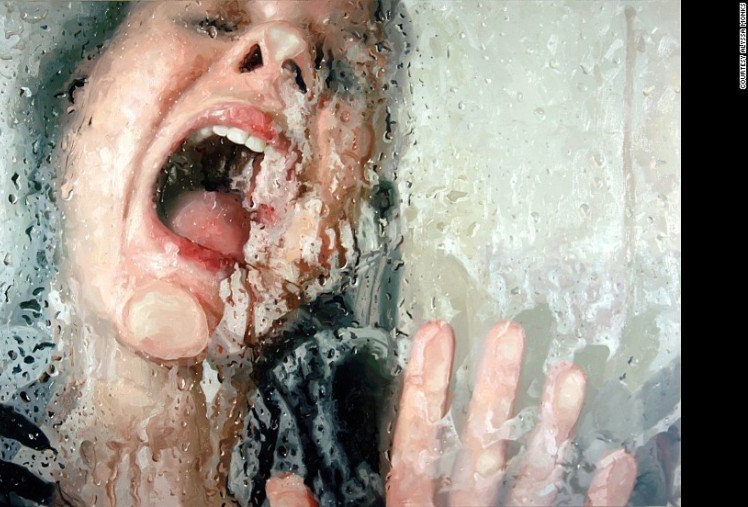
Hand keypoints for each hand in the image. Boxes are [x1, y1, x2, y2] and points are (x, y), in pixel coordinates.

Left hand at [265, 321, 637, 506]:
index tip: (436, 335)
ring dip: (554, 429)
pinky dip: (599, 497)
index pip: (420, 445)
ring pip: (535, 479)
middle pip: (482, 446)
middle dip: (495, 388)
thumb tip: (281, 482)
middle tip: (508, 329)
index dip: (427, 389)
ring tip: (569, 374)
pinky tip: (616, 460)